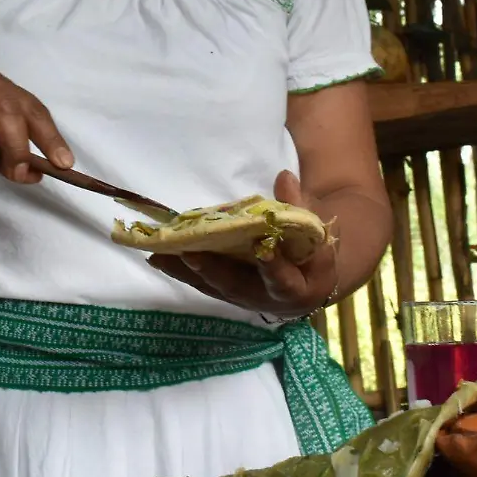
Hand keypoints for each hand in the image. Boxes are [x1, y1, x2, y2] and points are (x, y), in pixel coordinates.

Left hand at [147, 171, 336, 319]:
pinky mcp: (227, 294)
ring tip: (159, 256)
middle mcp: (266, 300)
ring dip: (187, 272)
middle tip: (190, 254)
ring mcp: (243, 299)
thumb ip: (301, 209)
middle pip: (238, 287)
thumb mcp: (318, 236)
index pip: (285, 281)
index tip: (263, 251)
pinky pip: (203, 284)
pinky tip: (158, 259)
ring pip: (214, 287)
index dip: (275, 268)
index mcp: (298, 288)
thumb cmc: (314, 257)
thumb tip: (284, 177)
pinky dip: (181, 272)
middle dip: (213, 271)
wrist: (308, 285)